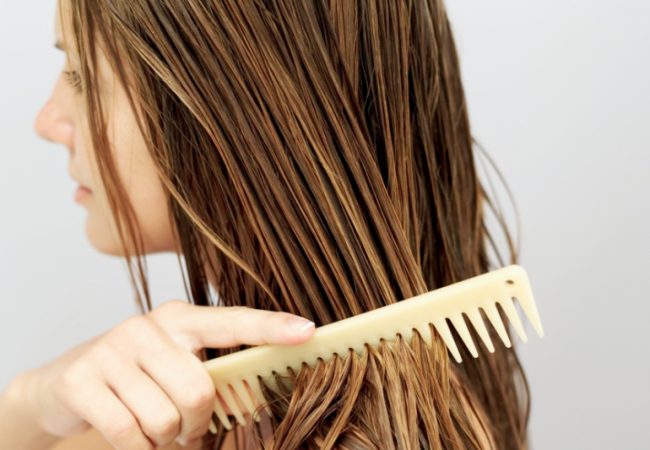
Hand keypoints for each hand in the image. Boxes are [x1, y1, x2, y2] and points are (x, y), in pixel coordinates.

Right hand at [20, 300, 314, 448]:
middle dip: (196, 423)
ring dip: (164, 438)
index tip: (308, 331)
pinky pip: (129, 433)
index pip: (231, 322)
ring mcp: (112, 349)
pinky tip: (130, 434)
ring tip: (152, 426)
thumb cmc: (133, 376)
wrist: (61, 384)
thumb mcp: (170, 363)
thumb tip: (248, 395)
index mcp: (180, 318)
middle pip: (200, 390)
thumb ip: (205, 370)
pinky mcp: (82, 379)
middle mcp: (147, 326)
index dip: (271, 328)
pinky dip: (138, 448)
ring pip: (165, 418)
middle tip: (183, 426)